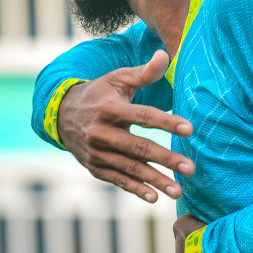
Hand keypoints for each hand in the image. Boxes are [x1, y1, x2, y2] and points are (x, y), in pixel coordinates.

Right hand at [57, 51, 195, 201]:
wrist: (61, 115)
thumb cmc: (100, 93)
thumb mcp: (117, 79)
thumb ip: (144, 72)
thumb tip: (166, 54)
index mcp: (110, 109)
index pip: (143, 116)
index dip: (167, 122)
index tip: (189, 129)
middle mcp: (101, 133)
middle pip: (139, 148)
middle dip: (166, 158)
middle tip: (190, 168)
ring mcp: (97, 153)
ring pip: (131, 169)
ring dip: (155, 181)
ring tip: (178, 190)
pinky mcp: (95, 167)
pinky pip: (118, 180)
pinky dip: (136, 190)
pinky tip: (154, 198)